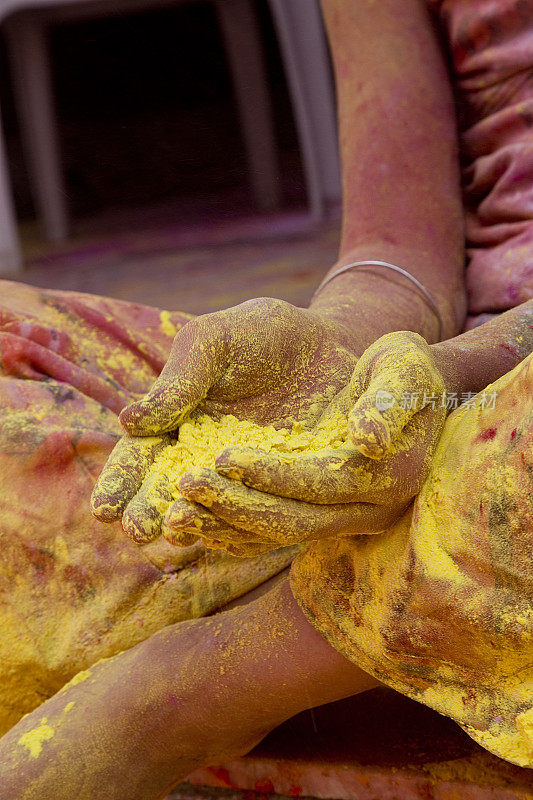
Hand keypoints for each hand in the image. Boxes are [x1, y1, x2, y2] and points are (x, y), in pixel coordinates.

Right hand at [92, 297, 362, 550]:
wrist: (332, 343)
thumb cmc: (264, 335)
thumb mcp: (218, 340)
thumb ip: (180, 378)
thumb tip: (130, 422)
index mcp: (176, 428)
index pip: (139, 462)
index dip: (120, 485)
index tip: (105, 510)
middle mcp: (205, 464)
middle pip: (168, 498)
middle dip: (150, 515)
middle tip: (139, 530)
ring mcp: (248, 483)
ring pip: (215, 516)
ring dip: (194, 527)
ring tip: (176, 531)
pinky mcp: (291, 495)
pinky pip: (267, 520)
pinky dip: (250, 529)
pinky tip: (234, 534)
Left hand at [172, 331, 447, 554]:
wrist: (405, 388)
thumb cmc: (403, 365)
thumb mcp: (404, 366)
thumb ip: (389, 400)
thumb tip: (368, 439)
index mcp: (394, 473)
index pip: (324, 481)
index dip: (273, 474)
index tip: (222, 456)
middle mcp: (372, 508)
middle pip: (297, 519)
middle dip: (238, 505)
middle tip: (183, 486)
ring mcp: (348, 518)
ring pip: (281, 535)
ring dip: (227, 527)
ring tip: (174, 514)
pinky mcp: (325, 517)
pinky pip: (276, 537)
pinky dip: (235, 534)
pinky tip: (194, 525)